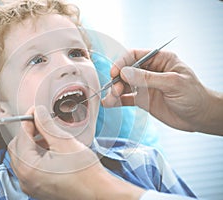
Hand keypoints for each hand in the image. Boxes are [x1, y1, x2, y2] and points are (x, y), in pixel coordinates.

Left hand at [8, 106, 144, 199]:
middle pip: (17, 147)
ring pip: (22, 157)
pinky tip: (49, 148)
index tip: (35, 111)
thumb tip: (38, 113)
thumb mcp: (64, 142)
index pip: (21, 136)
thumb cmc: (84, 173)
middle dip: (28, 132)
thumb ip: (47, 125)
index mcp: (29, 168)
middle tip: (40, 121)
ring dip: (32, 143)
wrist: (97, 192)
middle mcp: (25, 179)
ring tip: (47, 135)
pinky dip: (36, 155)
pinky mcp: (38, 187)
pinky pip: (29, 167)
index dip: (28, 120)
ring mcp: (31, 185)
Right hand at [102, 50, 222, 134]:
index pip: (134, 55)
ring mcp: (145, 86)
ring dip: (114, 91)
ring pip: (124, 85)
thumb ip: (147, 78)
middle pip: (126, 71)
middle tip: (114, 89)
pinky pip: (126, 98)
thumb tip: (124, 73)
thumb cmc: (194, 96)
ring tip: (110, 99)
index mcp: (160, 60)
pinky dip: (117, 101)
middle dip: (117, 79)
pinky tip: (109, 104)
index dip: (122, 62)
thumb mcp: (172, 83)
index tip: (115, 72)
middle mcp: (150, 71)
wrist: (200, 117)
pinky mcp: (143, 99)